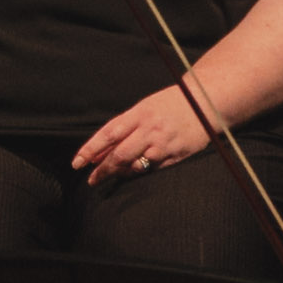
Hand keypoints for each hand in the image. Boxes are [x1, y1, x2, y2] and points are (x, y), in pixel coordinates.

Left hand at [74, 86, 212, 181]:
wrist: (206, 101)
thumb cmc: (170, 104)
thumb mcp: (144, 108)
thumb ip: (123, 129)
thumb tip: (98, 152)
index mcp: (139, 113)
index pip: (108, 134)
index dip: (90, 150)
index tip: (77, 163)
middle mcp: (150, 129)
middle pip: (120, 154)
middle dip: (103, 169)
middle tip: (92, 180)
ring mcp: (164, 143)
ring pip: (136, 164)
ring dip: (121, 172)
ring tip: (110, 176)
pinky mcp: (177, 154)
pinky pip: (154, 168)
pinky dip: (140, 172)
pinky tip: (133, 172)